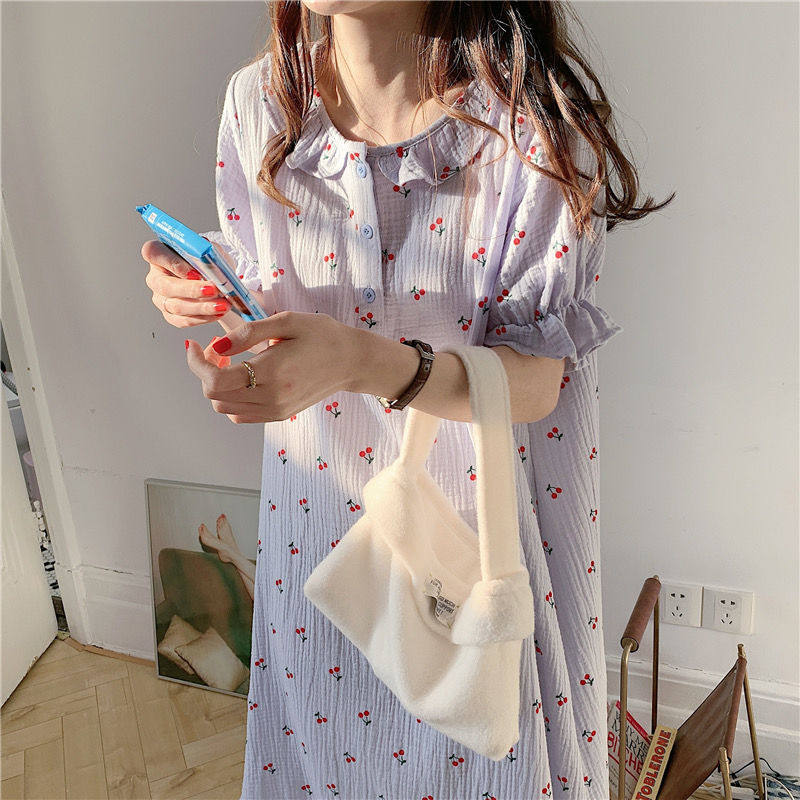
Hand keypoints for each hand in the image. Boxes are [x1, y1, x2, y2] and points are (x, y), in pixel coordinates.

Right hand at [141, 239, 229, 326]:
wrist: (215, 280)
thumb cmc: (207, 261)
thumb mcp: (209, 250)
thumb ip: (205, 251)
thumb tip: (208, 261)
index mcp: (158, 254)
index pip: (152, 252)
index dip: (172, 262)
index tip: (194, 271)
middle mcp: (155, 277)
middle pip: (166, 286)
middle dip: (192, 290)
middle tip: (213, 290)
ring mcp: (160, 298)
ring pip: (176, 306)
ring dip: (202, 307)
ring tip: (223, 305)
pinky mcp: (170, 315)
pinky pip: (184, 320)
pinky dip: (204, 318)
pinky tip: (218, 313)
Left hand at [185, 311, 362, 422]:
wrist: (351, 361)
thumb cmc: (322, 336)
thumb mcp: (287, 321)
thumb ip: (249, 333)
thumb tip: (217, 346)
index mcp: (273, 371)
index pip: (216, 381)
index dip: (196, 363)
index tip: (194, 345)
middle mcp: (273, 397)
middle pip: (215, 396)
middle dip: (205, 370)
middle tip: (218, 349)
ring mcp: (276, 410)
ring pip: (224, 407)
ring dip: (217, 385)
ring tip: (231, 362)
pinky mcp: (279, 415)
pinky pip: (240, 414)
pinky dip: (231, 398)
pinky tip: (243, 378)